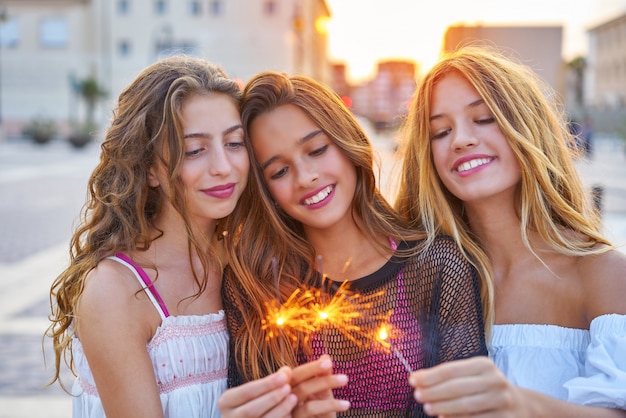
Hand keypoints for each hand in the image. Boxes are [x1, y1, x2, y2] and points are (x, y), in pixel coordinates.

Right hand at [218, 367, 297, 417]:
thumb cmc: (254, 401)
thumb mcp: (255, 390)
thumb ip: (270, 380)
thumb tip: (287, 371)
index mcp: (226, 402)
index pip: (246, 391)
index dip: (266, 384)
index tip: (284, 376)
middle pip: (251, 410)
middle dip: (272, 398)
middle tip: (288, 388)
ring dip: (280, 410)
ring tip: (293, 398)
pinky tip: (290, 414)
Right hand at [290, 355, 349, 417]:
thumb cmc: (320, 417)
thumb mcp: (323, 398)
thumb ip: (323, 379)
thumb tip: (326, 356)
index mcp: (288, 390)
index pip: (295, 373)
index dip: (311, 367)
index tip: (329, 361)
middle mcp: (282, 399)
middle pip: (295, 379)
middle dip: (315, 370)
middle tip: (334, 364)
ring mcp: (285, 411)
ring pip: (302, 392)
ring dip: (326, 383)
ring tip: (346, 379)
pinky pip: (310, 409)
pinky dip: (330, 404)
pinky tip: (346, 404)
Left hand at [409, 356, 523, 417]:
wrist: (519, 405)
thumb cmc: (484, 388)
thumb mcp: (470, 376)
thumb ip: (447, 377)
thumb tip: (417, 379)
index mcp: (484, 365)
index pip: (451, 370)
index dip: (430, 376)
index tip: (412, 380)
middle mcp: (495, 380)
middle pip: (457, 387)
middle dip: (433, 392)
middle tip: (417, 396)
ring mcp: (501, 400)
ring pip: (465, 405)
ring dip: (443, 407)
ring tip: (427, 408)